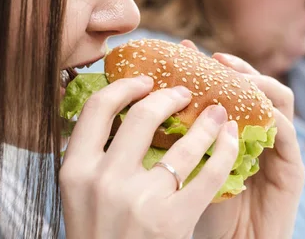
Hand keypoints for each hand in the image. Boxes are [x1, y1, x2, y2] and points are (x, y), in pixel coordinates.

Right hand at [60, 75, 239, 238]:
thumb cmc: (99, 235)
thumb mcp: (81, 195)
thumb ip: (94, 156)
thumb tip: (124, 109)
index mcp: (75, 170)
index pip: (97, 108)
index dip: (124, 86)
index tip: (144, 81)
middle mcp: (104, 181)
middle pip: (142, 115)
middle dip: (169, 95)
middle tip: (184, 92)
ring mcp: (140, 201)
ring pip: (182, 142)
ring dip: (206, 120)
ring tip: (217, 111)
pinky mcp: (173, 221)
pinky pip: (207, 174)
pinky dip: (224, 150)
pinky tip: (230, 138)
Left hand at [180, 42, 304, 238]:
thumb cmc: (201, 210)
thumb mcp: (184, 166)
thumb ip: (177, 136)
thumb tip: (146, 102)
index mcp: (236, 130)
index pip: (229, 87)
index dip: (211, 67)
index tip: (186, 51)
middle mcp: (260, 134)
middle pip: (256, 87)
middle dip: (237, 68)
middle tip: (214, 58)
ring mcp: (279, 149)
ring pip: (278, 101)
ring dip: (258, 83)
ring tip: (235, 77)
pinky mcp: (292, 169)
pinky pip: (287, 134)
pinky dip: (271, 117)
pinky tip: (249, 111)